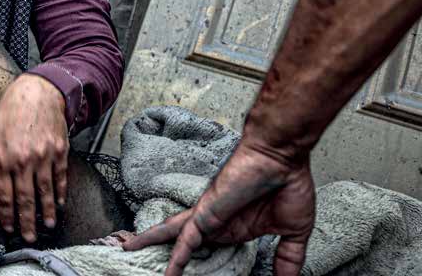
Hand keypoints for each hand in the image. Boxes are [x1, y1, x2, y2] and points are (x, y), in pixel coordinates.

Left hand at [0, 74, 68, 242]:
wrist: (37, 92)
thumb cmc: (9, 112)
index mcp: (2, 158)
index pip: (3, 194)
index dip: (6, 214)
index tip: (8, 228)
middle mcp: (23, 160)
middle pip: (25, 198)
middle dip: (27, 221)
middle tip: (29, 237)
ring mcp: (44, 156)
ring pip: (46, 191)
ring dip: (47, 211)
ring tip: (48, 226)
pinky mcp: (60, 150)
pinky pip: (61, 177)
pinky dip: (61, 192)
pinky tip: (60, 203)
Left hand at [122, 137, 315, 275]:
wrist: (281, 156)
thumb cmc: (288, 182)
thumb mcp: (292, 232)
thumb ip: (288, 258)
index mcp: (235, 227)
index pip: (212, 249)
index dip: (202, 263)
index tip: (198, 275)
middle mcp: (217, 222)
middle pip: (185, 244)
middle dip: (168, 256)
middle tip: (151, 268)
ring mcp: (207, 217)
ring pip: (174, 239)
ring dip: (153, 248)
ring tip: (129, 254)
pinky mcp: (205, 214)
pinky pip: (185, 240)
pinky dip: (176, 258)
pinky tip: (167, 274)